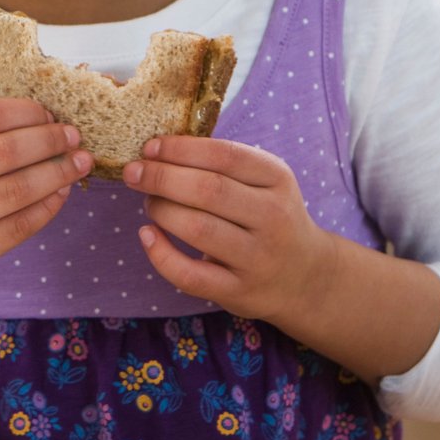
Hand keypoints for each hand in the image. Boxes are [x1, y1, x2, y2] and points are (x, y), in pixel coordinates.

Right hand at [0, 99, 90, 297]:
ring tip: (77, 163)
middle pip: (6, 152)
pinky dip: (46, 209)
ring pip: (18, 190)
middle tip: (74, 136)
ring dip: (57, 174)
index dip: (27, 112)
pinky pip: (17, 228)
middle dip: (50, 140)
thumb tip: (35, 120)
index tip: (50, 113)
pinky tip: (59, 195)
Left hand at [122, 136, 337, 323]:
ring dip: (161, 210)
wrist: (305, 277)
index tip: (149, 147)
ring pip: (198, 229)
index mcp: (277, 179)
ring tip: (149, 203)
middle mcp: (273, 217)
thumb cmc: (268, 216)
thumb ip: (221, 164)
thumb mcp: (264, 182)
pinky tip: (147, 236)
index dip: (180, 149)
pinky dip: (160, 255)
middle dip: (161, 177)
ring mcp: (258, 257)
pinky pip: (190, 275)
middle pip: (209, 190)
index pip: (225, 155)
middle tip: (133, 173)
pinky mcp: (240, 291)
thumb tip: (156, 149)